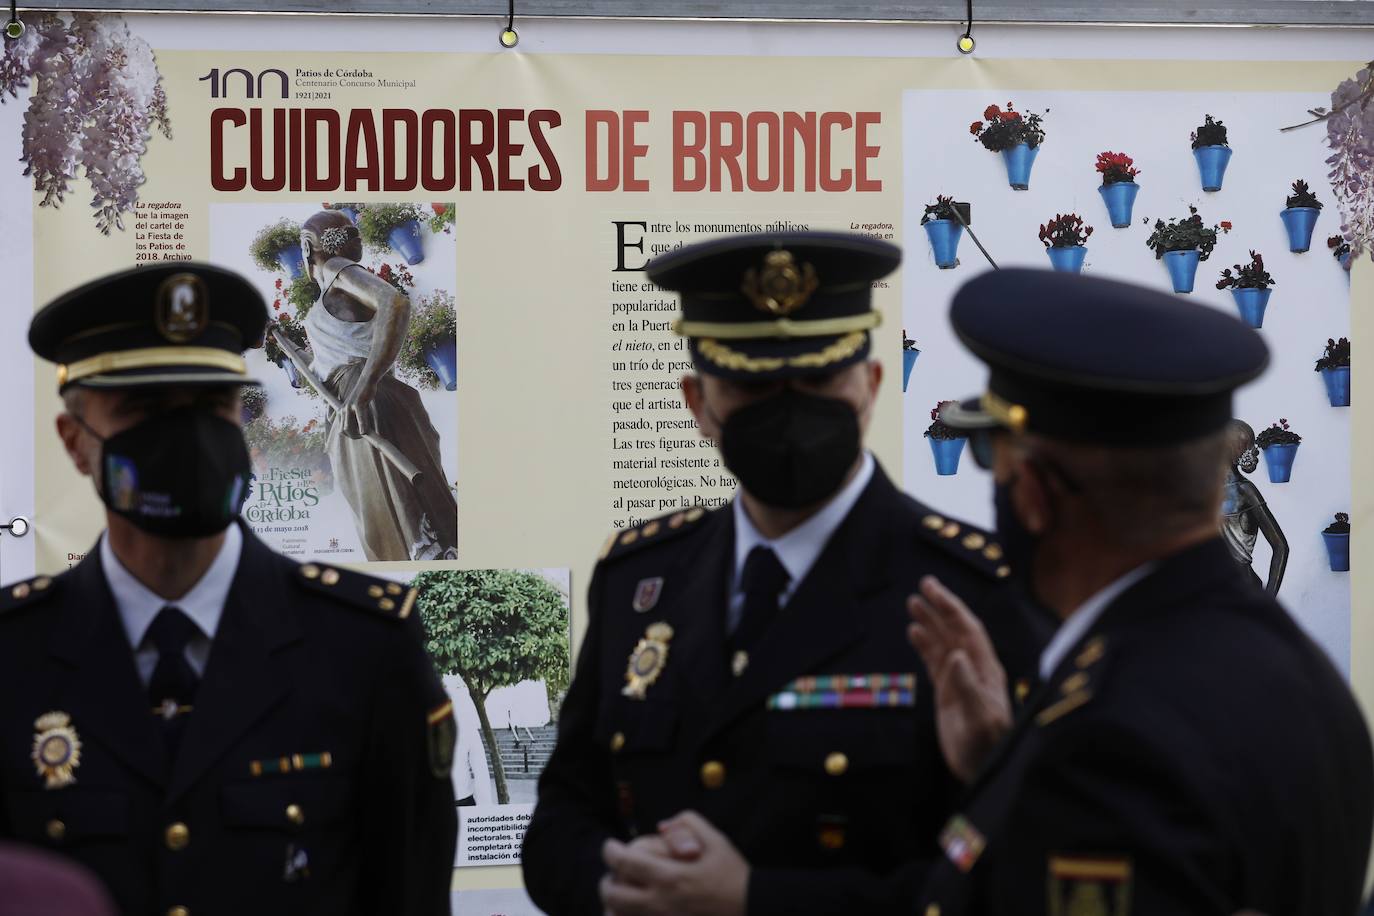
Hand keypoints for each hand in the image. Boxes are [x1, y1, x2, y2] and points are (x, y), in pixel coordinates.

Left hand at [340, 377, 377, 438]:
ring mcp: (349, 407)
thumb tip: (355, 426)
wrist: (366, 382)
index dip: (347, 435)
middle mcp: (343, 410)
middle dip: (351, 436)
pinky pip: (359, 418)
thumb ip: (351, 415)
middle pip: (343, 430)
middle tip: (360, 437)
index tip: (356, 436)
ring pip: (348, 426)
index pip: (340, 428)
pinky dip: (361, 426)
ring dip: (355, 434)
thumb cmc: (362, 395)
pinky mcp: (358, 404)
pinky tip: (364, 432)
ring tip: (363, 435)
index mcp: (341, 411)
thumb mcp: (354, 406)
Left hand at [600, 811, 745, 915]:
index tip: (610, 846)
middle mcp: (660, 903)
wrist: (752, 909)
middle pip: (613, 894)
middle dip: (607, 881)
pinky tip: (632, 911)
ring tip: (620, 894)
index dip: (610, 852)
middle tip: (613, 873)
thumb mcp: (716, 840)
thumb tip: (662, 826)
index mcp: (670, 876)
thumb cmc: (733, 876)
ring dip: (613, 904)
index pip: (625, 863)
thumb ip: (687, 823)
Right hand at [907, 575, 1011, 782]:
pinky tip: (914, 631)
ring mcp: (961, 679)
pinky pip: (935, 660)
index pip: (968, 630)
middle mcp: (974, 668)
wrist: (983, 770)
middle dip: (940, 607)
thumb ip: (968, 687)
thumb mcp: (979, 719)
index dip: (951, 607)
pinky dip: (925, 644)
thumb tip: (956, 655)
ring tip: (913, 602)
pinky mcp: (948, 692)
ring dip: (930, 622)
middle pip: (955, 630)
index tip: (932, 590)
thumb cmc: (986, 746)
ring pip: (943, 642)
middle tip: (923, 584)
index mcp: (985, 669)